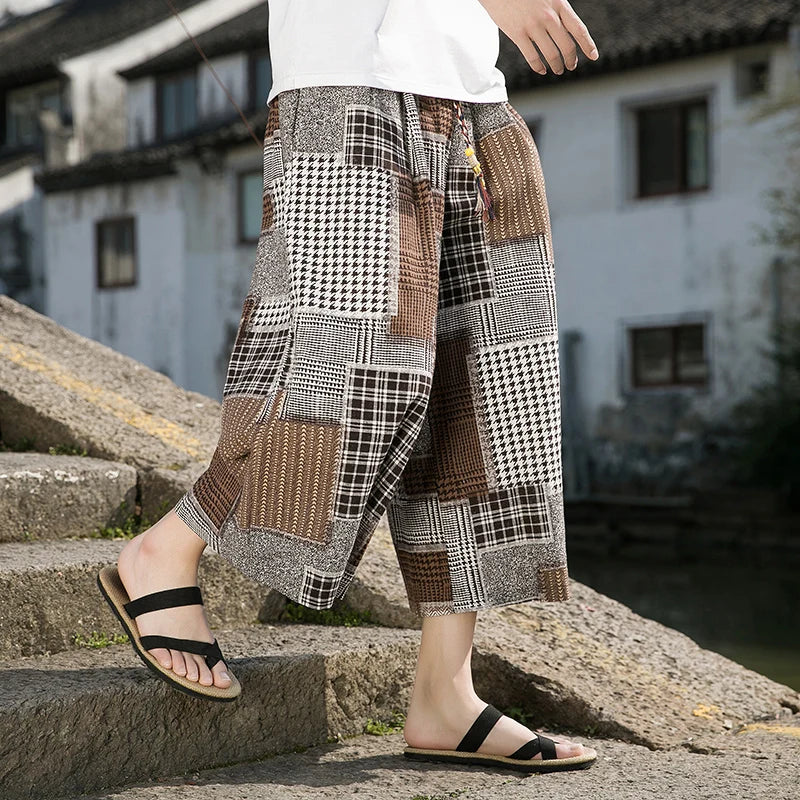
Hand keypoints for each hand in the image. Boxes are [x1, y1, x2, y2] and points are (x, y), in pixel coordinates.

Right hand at [478, 0, 598, 74]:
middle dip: (571, 60)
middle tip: (571, 66)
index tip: (593, 56)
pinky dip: (538, 67)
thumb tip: (563, 29)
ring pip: (551, 54)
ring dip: (556, 66)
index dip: (588, 45)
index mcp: (559, 3)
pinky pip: (532, 57)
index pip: (579, 29)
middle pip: (567, 45)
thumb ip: (556, 9)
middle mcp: (548, 16)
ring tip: (557, 70)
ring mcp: (533, 26)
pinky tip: (541, 69)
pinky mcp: (517, 34)